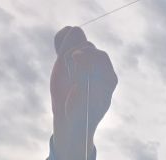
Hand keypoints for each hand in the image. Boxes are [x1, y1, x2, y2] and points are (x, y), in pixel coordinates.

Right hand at [50, 26, 117, 159]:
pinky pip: (68, 35)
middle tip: (70, 71)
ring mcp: (84, 60)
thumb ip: (83, 77)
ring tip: (63, 62)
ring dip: (67, 46)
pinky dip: (61, 38)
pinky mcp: (70, 57)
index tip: (76, 61)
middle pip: (88, 46)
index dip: (88, 57)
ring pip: (78, 36)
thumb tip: (77, 55)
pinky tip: (57, 49)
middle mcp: (98, 66)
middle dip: (76, 55)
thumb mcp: (83, 101)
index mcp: (108, 77)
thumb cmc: (79, 114)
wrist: (69, 119)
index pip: (100, 57)